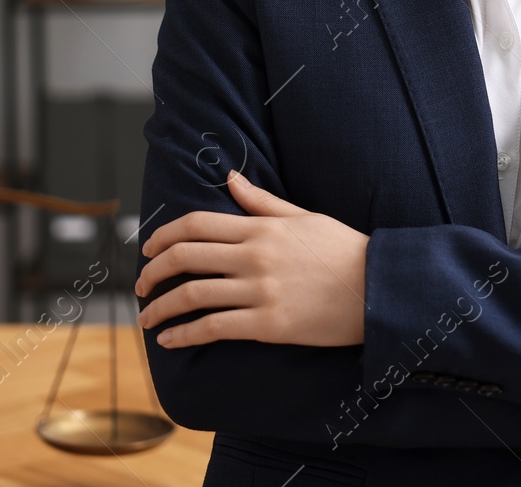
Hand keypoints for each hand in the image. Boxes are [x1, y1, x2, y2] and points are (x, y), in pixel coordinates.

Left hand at [134, 170, 369, 348]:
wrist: (378, 288)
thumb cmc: (344, 250)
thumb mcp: (304, 217)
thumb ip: (262, 201)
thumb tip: (229, 178)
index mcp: (261, 228)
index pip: (195, 224)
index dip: (163, 235)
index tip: (148, 249)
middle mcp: (254, 256)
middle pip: (185, 257)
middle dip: (153, 272)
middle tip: (141, 286)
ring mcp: (260, 291)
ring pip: (192, 295)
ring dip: (160, 309)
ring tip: (147, 318)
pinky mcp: (268, 325)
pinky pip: (213, 328)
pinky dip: (184, 335)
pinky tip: (169, 341)